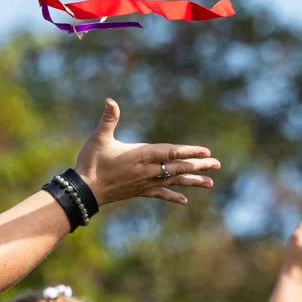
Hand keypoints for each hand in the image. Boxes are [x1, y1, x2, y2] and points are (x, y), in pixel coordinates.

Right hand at [73, 99, 219, 205]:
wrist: (84, 191)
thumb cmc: (91, 162)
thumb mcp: (98, 138)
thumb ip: (108, 119)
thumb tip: (110, 100)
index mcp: (141, 155)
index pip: (171, 153)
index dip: (189, 152)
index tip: (206, 152)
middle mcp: (147, 170)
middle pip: (177, 167)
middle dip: (198, 165)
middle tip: (217, 165)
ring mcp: (145, 182)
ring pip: (173, 181)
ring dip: (192, 181)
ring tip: (210, 183)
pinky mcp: (139, 191)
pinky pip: (160, 194)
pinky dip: (172, 196)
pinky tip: (184, 201)